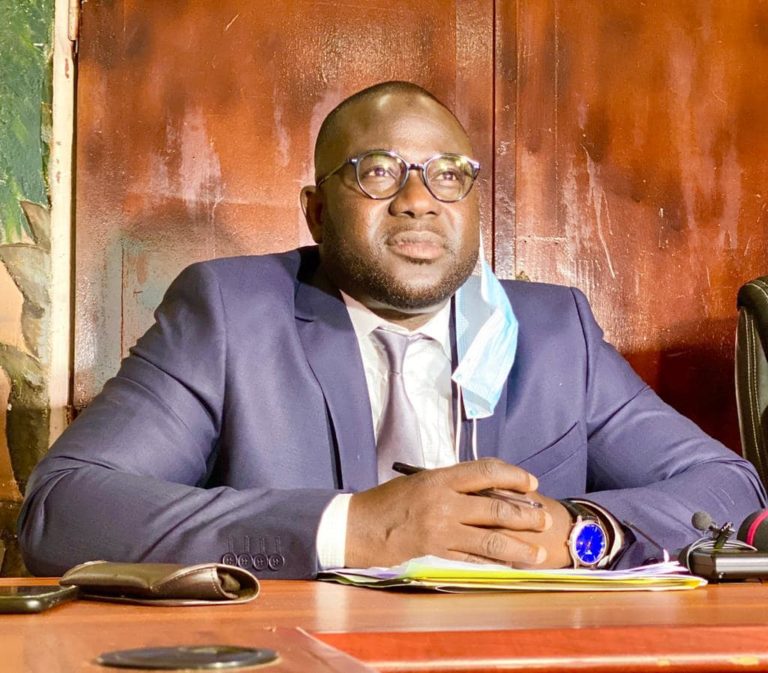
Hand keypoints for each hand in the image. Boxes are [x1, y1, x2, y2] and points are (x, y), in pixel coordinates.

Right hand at [345, 458, 573, 568]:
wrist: (359, 526)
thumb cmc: (390, 500)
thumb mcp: (422, 481)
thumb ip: (454, 485)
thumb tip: (493, 492)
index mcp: (440, 478)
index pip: (487, 471)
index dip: (514, 476)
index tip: (532, 484)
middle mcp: (444, 502)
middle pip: (496, 508)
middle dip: (526, 516)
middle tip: (545, 520)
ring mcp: (441, 530)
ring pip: (490, 540)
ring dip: (519, 547)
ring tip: (539, 553)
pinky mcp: (436, 553)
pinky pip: (472, 560)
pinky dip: (494, 564)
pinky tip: (509, 566)